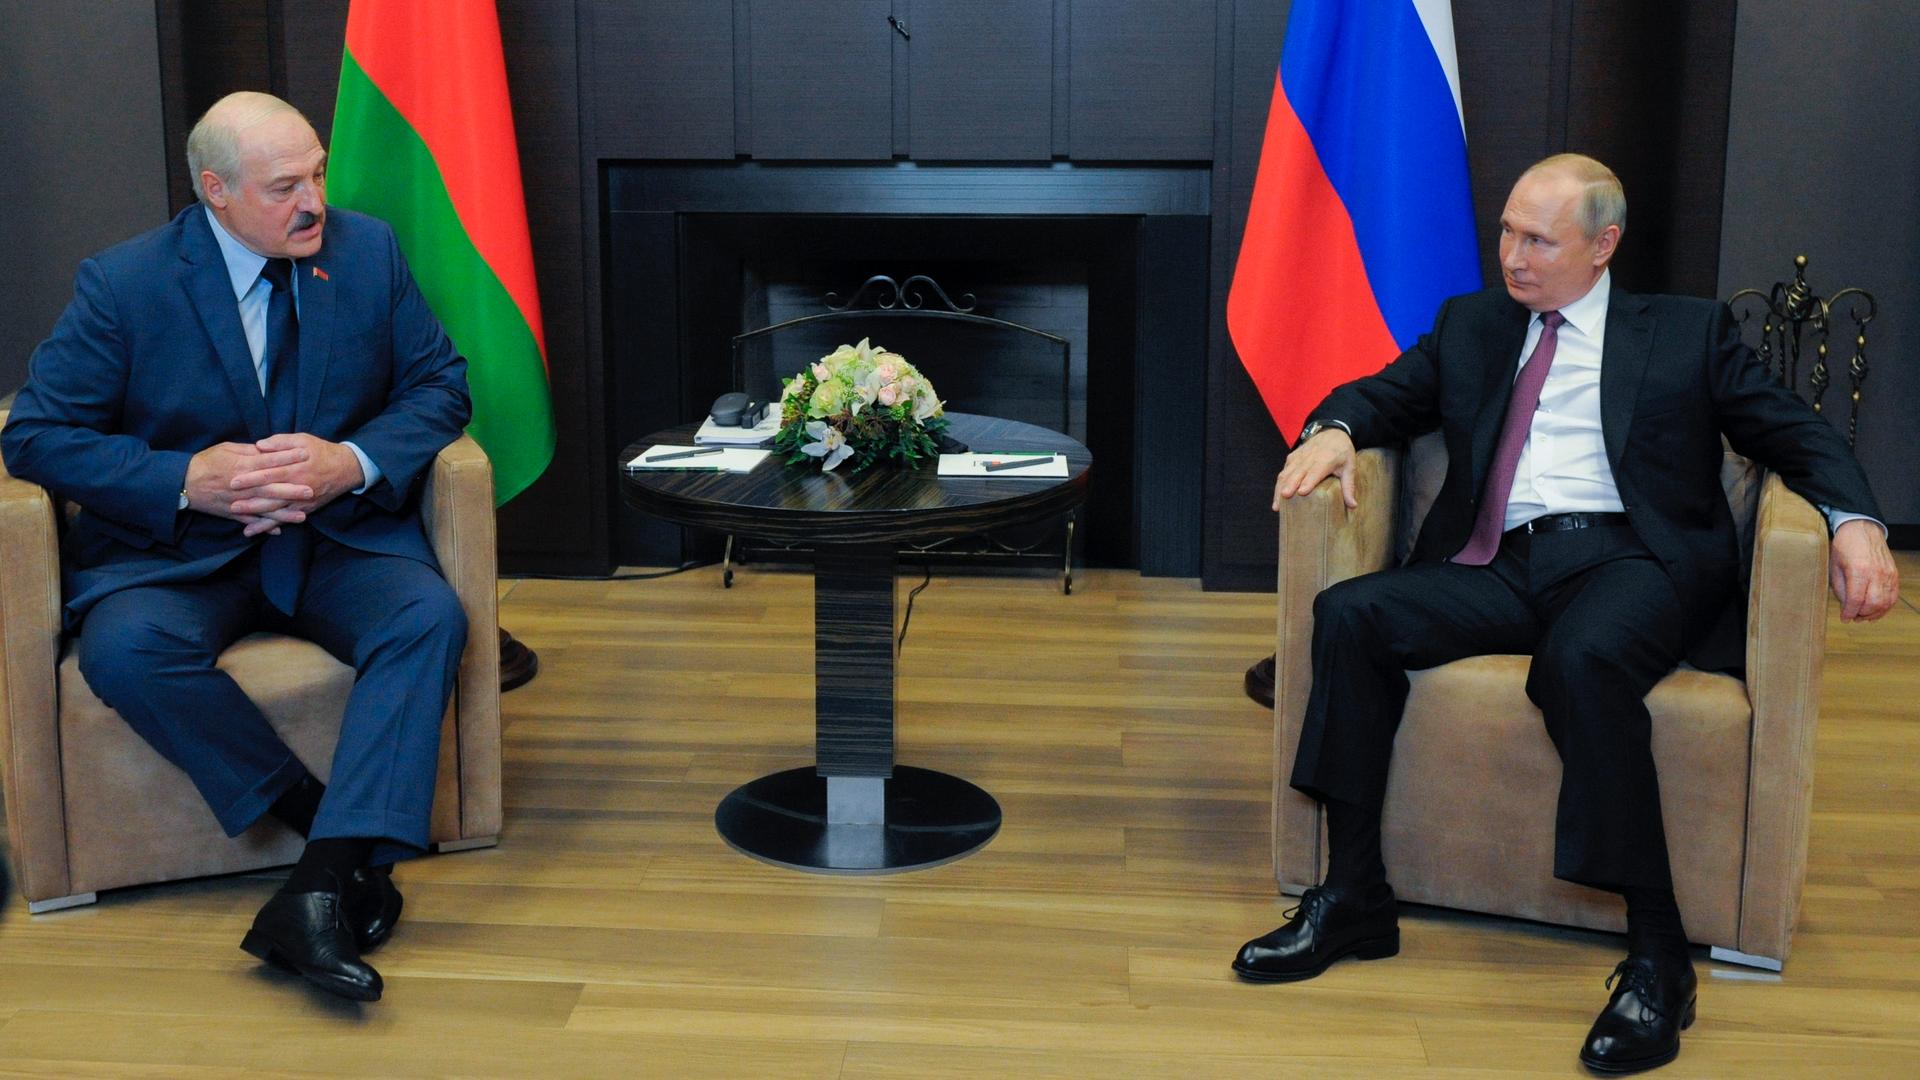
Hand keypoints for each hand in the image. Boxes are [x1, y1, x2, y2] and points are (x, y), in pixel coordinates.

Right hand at [185, 442, 313, 534]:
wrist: (183, 482)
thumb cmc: (206, 462)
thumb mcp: (227, 449)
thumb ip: (249, 451)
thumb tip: (269, 449)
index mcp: (242, 466)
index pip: (269, 462)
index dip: (288, 458)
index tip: (306, 455)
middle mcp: (242, 485)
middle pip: (271, 487)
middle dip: (292, 490)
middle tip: (312, 490)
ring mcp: (238, 501)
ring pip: (264, 508)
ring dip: (284, 513)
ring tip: (303, 516)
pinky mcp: (232, 513)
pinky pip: (250, 521)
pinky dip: (263, 527)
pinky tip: (279, 531)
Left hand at [232, 433, 366, 516]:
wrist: (347, 468)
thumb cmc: (322, 451)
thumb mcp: (303, 439)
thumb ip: (281, 442)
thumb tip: (259, 445)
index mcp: (296, 467)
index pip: (270, 474)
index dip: (251, 478)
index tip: (233, 481)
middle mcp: (298, 486)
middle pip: (271, 495)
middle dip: (250, 501)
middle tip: (230, 504)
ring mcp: (302, 500)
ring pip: (277, 511)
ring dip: (257, 516)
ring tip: (238, 519)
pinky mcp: (305, 509)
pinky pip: (285, 520)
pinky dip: (269, 526)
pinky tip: (253, 531)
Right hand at [1273, 427, 1358, 509]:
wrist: (1332, 432)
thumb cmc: (1342, 452)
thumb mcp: (1350, 467)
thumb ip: (1349, 486)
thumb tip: (1353, 506)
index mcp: (1326, 459)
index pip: (1315, 471)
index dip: (1308, 481)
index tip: (1301, 492)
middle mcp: (1310, 457)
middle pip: (1297, 473)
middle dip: (1289, 486)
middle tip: (1283, 499)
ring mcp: (1299, 457)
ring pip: (1287, 473)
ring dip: (1280, 488)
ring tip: (1277, 504)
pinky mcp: (1292, 457)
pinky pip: (1284, 470)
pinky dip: (1279, 483)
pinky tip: (1277, 496)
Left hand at [1829, 519, 1899, 622]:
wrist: (1862, 528)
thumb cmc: (1845, 546)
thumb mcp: (1834, 566)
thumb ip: (1840, 588)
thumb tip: (1846, 606)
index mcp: (1859, 570)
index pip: (1856, 600)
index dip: (1849, 612)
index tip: (1844, 618)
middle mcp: (1876, 573)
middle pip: (1873, 604)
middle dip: (1862, 614)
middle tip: (1852, 617)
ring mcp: (1888, 574)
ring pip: (1885, 602)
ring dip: (1874, 613)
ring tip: (1862, 615)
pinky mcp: (1894, 574)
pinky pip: (1893, 596)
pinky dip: (1885, 607)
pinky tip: (1875, 609)